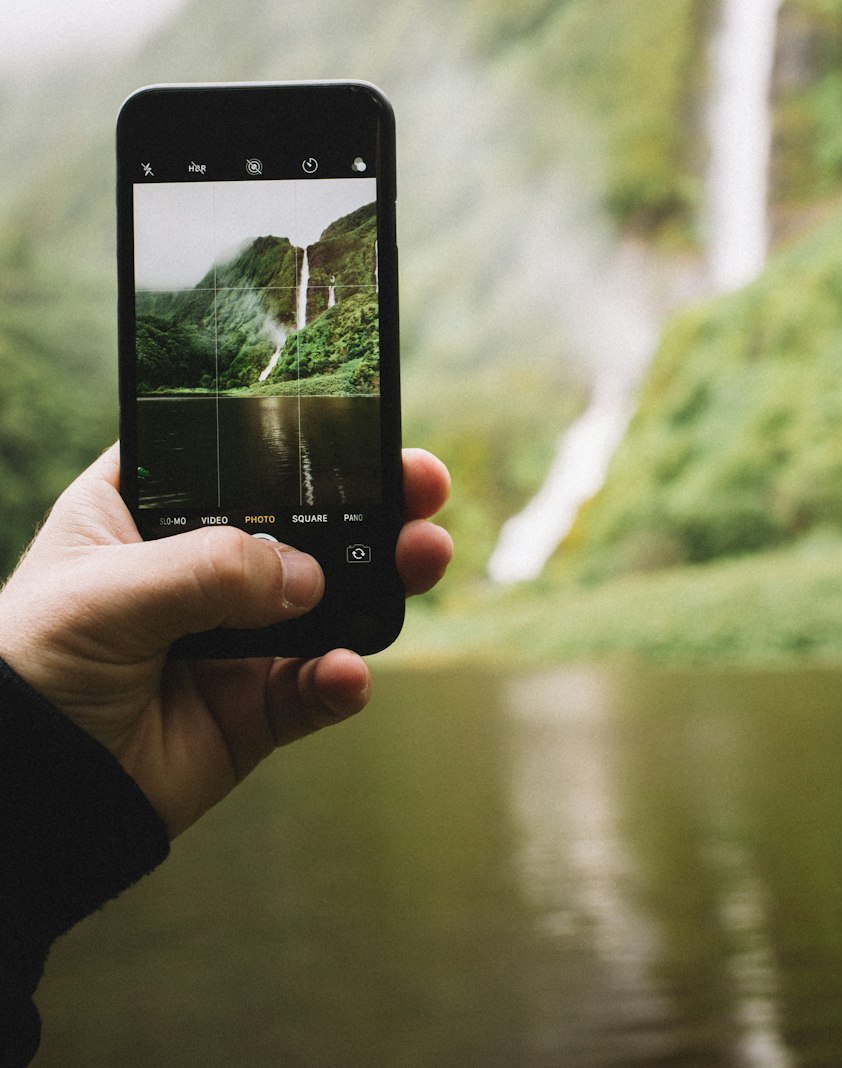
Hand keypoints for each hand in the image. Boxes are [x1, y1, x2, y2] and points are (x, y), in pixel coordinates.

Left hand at [0, 444, 450, 836]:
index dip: (297, 437)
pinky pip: (314, 686)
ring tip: (422, 559)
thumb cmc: (30, 668)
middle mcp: (197, 567)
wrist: (23, 798)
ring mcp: (231, 638)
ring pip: (329, 598)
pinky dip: (340, 679)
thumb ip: (209, 571)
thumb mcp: (107, 594)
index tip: (361, 421)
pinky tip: (346, 673)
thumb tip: (309, 575)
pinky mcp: (252, 708)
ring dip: (383, 578)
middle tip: (423, 484)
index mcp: (145, 511)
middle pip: (301, 521)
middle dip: (370, 499)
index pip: (233, 457)